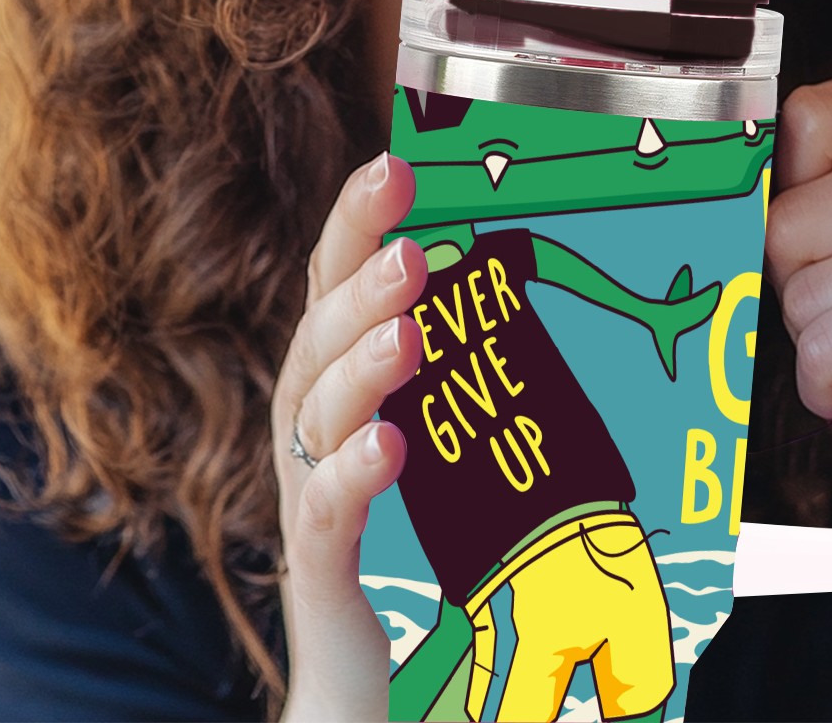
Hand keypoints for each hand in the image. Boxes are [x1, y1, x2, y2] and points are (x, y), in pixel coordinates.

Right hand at [271, 152, 425, 718]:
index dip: (353, 223)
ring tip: (411, 325)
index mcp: (335, 386)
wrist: (367, 685)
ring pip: (313, 414)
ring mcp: (308, 498)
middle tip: (409, 233)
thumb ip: (455, 367)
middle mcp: (309, 429)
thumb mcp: (434, 432)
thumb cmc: (406, 542)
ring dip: (361, 362)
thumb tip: (523, 271)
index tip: (393, 161)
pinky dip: (352, 476)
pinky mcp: (321, 573)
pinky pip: (324, 519)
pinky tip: (389, 447)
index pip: (331, 287)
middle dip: (360, 278)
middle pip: (316, 336)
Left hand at [765, 80, 831, 492]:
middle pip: (786, 218)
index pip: (804, 121)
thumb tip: (728, 188)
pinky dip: (828, 382)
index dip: (788, 197)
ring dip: (818, 338)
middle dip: (800, 282)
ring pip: (798, 286)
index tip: (825, 244)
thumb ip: (825, 187)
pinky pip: (823, 345)